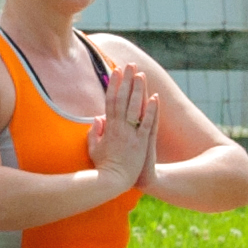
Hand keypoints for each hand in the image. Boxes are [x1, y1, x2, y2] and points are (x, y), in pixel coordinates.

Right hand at [87, 64, 157, 192]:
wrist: (113, 182)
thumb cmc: (103, 167)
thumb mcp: (93, 148)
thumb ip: (94, 132)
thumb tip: (98, 118)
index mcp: (108, 127)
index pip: (110, 100)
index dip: (113, 85)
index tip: (115, 71)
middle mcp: (120, 127)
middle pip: (123, 99)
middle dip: (126, 81)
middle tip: (129, 65)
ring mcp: (132, 134)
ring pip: (135, 107)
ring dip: (138, 89)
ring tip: (141, 74)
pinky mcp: (142, 142)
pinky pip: (148, 123)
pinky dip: (152, 110)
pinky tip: (155, 97)